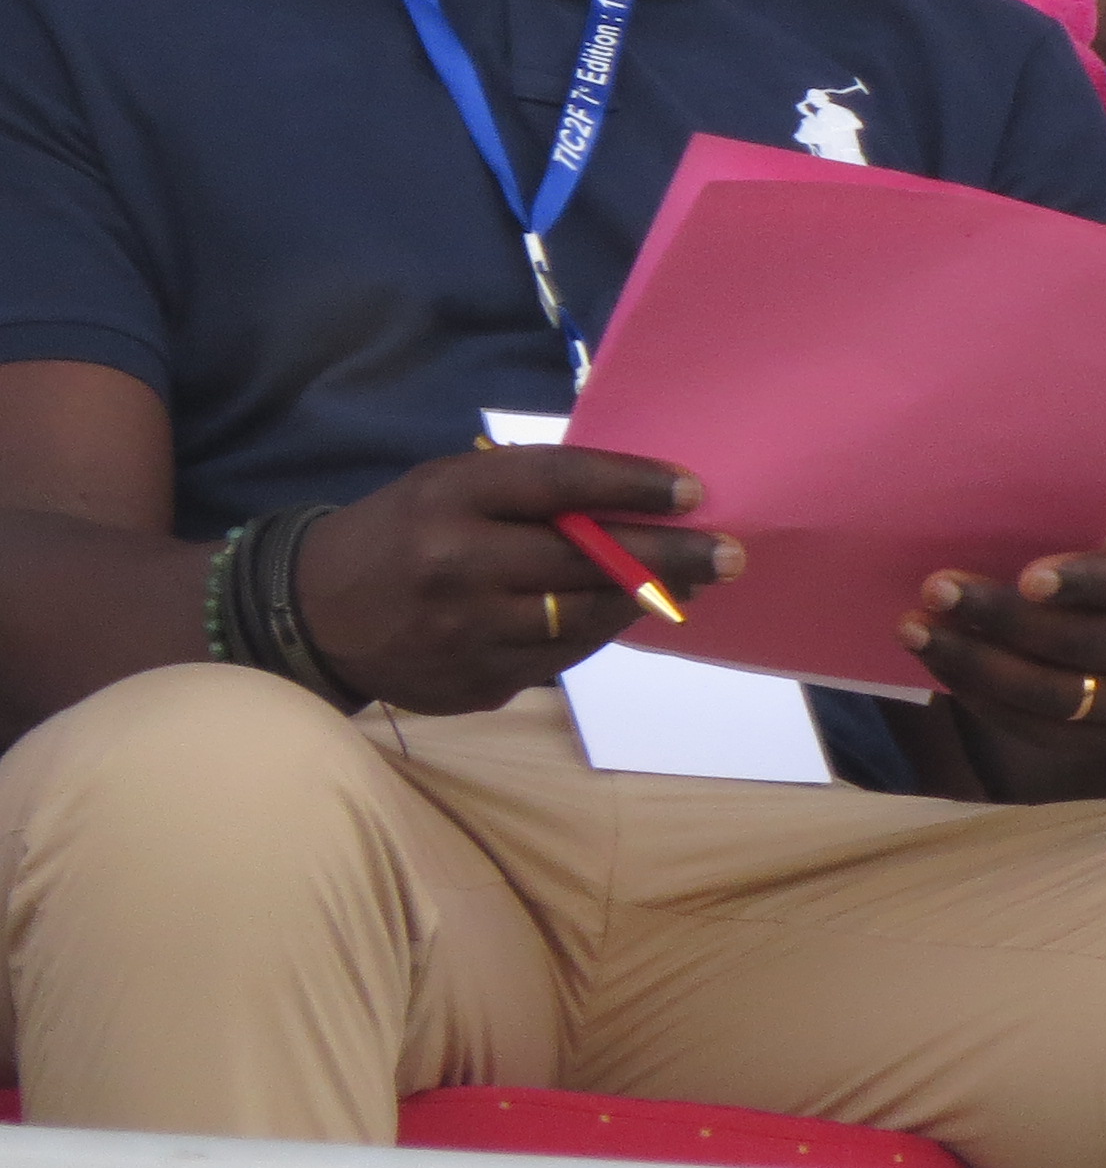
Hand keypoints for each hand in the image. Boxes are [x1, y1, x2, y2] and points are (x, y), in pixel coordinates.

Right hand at [300, 446, 741, 715]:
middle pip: (585, 560)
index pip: (559, 484)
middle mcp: (457, 566)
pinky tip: (625, 615)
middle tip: (730, 554)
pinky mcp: (474, 683)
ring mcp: (465, 634)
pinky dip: (598, 634)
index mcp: (450, 500)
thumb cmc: (401, 532)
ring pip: (583, 619)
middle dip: (669, 558)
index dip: (632, 485)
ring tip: (692, 585)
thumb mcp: (449, 487)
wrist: (312, 616)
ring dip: (644, 602)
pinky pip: (560, 660)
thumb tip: (635, 497)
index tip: (693, 490)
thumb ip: (529, 490)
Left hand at [899, 516, 1105, 796]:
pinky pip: (1040, 730)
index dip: (1086, 582)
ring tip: (917, 630)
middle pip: (1089, 642)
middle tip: (937, 589)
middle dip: (1005, 619)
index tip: (1027, 576)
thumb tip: (995, 497)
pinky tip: (942, 665)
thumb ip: (1081, 514)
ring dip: (979, 664)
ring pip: (1058, 695)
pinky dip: (984, 699)